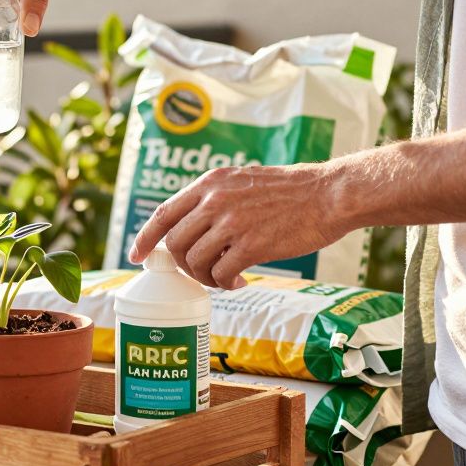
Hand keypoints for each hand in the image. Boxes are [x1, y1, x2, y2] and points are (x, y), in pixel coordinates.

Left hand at [127, 163, 354, 288]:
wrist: (329, 194)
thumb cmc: (290, 192)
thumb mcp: (242, 181)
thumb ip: (214, 199)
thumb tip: (191, 228)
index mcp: (209, 183)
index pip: (163, 213)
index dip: (145, 238)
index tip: (136, 257)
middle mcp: (214, 200)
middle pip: (175, 244)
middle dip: (184, 266)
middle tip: (204, 272)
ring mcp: (232, 222)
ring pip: (195, 261)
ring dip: (205, 277)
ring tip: (224, 277)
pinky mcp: (252, 244)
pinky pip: (221, 274)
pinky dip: (225, 284)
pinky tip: (240, 281)